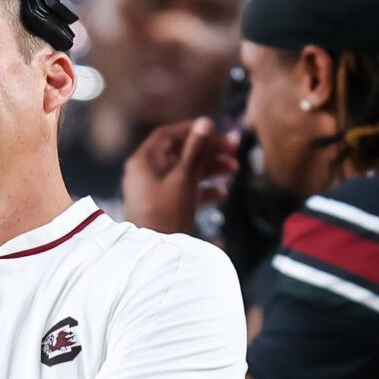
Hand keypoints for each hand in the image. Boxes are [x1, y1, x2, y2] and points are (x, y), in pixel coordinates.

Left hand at [121, 117, 240, 234]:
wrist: (157, 256)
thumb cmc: (167, 214)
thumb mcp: (184, 178)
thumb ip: (196, 149)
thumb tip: (206, 122)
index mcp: (143, 163)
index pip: (167, 136)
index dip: (192, 130)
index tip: (215, 129)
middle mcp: (145, 175)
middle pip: (179, 154)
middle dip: (207, 151)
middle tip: (234, 150)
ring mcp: (154, 193)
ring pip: (184, 173)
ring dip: (209, 169)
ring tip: (234, 170)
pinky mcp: (163, 209)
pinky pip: (184, 192)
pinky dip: (202, 190)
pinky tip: (221, 194)